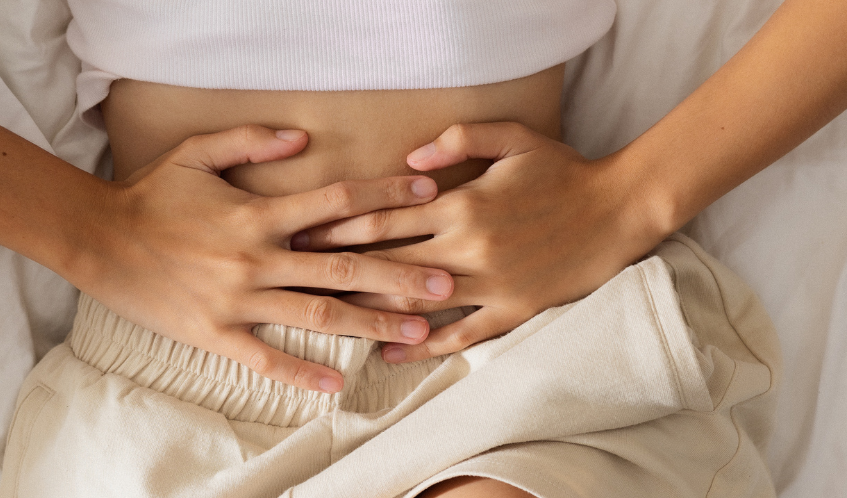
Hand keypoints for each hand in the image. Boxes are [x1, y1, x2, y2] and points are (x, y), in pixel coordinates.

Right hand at [78, 125, 453, 392]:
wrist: (97, 239)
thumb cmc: (150, 195)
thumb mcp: (196, 153)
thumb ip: (251, 141)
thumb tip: (303, 138)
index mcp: (257, 212)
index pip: (337, 202)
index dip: (384, 194)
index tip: (427, 193)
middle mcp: (256, 256)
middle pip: (343, 266)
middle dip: (399, 273)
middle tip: (447, 283)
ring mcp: (238, 299)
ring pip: (317, 313)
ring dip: (371, 322)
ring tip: (417, 332)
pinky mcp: (215, 333)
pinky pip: (265, 359)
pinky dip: (301, 373)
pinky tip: (338, 383)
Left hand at [292, 123, 667, 362]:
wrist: (618, 211)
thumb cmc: (562, 170)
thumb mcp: (513, 139)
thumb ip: (458, 139)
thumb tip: (407, 157)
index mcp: (461, 204)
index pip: (382, 219)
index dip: (336, 228)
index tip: (301, 234)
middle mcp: (467, 248)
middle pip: (385, 264)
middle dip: (336, 271)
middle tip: (296, 278)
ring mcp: (488, 285)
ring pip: (413, 303)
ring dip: (367, 311)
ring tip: (327, 318)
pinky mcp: (510, 312)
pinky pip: (458, 335)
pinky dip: (420, 347)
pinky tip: (389, 353)